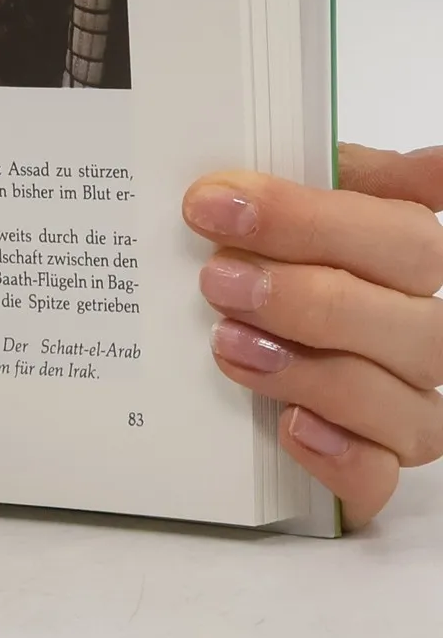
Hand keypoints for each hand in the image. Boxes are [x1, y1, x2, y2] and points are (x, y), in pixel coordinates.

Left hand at [185, 143, 442, 525]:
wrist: (227, 304)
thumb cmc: (269, 245)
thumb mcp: (291, 193)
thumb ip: (333, 169)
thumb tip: (404, 159)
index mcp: (409, 256)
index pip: (406, 237)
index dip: (313, 221)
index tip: (215, 203)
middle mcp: (421, 332)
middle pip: (413, 325)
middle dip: (307, 299)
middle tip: (215, 279)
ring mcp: (405, 403)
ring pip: (404, 406)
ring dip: (312, 372)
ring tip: (228, 343)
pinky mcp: (371, 463)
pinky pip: (379, 478)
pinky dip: (339, 457)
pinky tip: (291, 426)